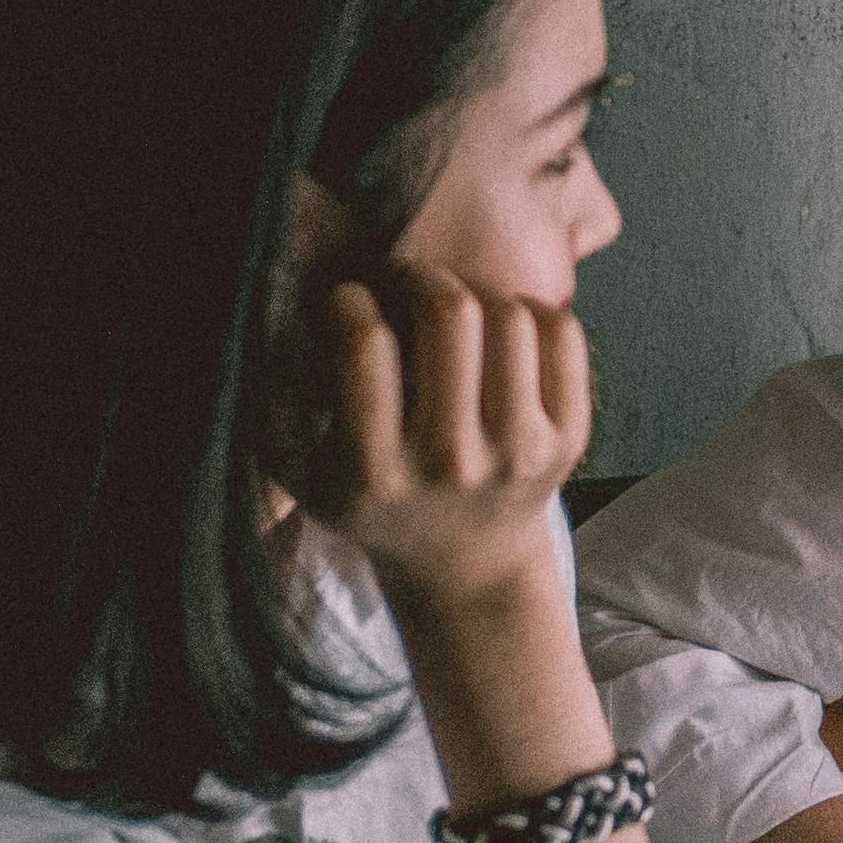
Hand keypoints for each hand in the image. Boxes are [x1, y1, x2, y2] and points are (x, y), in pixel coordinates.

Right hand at [310, 267, 588, 626]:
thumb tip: (281, 319)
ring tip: (451, 311)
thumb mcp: (300, 473)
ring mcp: (519, 452)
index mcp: (375, 471)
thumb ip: (273, 401)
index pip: (364, 345)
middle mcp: (451, 462)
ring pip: (509, 316)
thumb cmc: (373, 501)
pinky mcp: (569, 440)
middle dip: (418, 276)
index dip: (348, 300)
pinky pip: (561, 334)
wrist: (466, 565)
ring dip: (474, 294)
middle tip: (404, 284)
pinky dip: (530, 312)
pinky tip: (497, 333)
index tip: (347, 302)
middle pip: (449, 315)